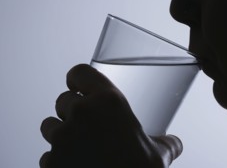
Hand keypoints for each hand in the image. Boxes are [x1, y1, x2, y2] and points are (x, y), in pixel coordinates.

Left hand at [40, 64, 181, 167]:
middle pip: (63, 99)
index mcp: (108, 102)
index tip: (78, 86)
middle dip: (72, 110)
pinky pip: (46, 154)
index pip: (79, 73)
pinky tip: (74, 164)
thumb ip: (168, 143)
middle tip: (87, 125)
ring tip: (78, 146)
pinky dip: (56, 159)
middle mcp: (82, 114)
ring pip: (49, 125)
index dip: (77, 79)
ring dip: (60, 133)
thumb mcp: (159, 153)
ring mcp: (62, 139)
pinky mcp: (50, 161)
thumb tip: (176, 144)